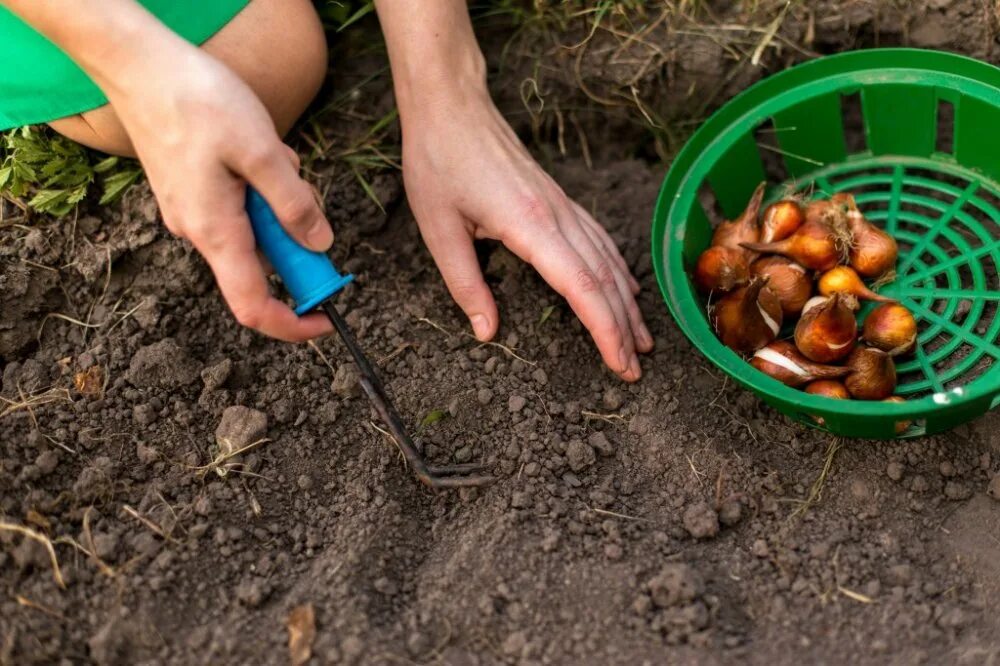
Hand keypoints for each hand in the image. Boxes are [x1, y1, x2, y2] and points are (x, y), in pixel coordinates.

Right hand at [103, 43, 334, 341]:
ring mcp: (193, 214)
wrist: (140, 66)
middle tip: (299, 186)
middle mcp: (199, 232)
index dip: (293, 323)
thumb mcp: (262, 151)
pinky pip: (240, 208)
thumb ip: (294, 204)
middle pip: (262, 264)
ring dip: (278, 202)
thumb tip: (320, 246)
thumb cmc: (198, 102)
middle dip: (294, 235)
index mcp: (215, 231)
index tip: (328, 318)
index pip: (253, 306)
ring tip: (270, 154)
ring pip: (256, 229)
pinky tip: (255, 149)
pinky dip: (260, 187)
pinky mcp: (193, 194)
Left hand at [401, 90, 652, 380]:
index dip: (604, 329)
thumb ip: (466, 284)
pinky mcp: (558, 199)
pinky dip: (618, 270)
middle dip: (623, 327)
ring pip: (608, 260)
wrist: (451, 107)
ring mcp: (562, 205)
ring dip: (627, 303)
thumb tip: (486, 332)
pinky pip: (599, 239)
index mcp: (529, 225)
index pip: (581, 286)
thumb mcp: (439, 230)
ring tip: (641, 339)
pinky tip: (625, 287)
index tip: (619, 362)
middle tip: (634, 368)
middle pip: (603, 279)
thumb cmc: (438, 163)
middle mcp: (557, 215)